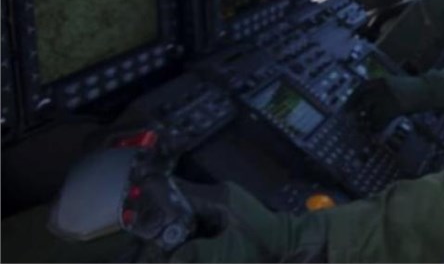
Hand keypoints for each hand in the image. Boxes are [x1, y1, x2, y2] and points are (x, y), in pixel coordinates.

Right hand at [167, 181, 324, 262]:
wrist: (295, 246)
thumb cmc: (264, 248)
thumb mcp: (228, 254)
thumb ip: (196, 255)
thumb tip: (169, 259)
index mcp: (218, 197)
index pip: (175, 190)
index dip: (156, 207)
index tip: (144, 225)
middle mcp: (219, 195)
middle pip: (178, 204)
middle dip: (165, 225)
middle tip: (155, 244)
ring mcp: (224, 205)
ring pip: (188, 215)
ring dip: (178, 233)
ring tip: (168, 248)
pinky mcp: (228, 216)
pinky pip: (201, 222)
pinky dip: (192, 236)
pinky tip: (186, 250)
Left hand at [345, 77, 427, 130]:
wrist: (427, 91)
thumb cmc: (409, 89)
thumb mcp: (392, 84)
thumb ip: (378, 91)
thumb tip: (362, 105)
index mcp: (380, 79)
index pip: (361, 88)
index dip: (352, 99)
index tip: (346, 108)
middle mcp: (382, 86)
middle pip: (364, 101)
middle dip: (356, 112)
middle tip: (351, 121)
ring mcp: (388, 96)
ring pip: (371, 111)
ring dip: (369, 120)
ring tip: (367, 126)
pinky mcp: (394, 107)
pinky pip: (381, 119)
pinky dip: (378, 125)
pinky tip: (378, 129)